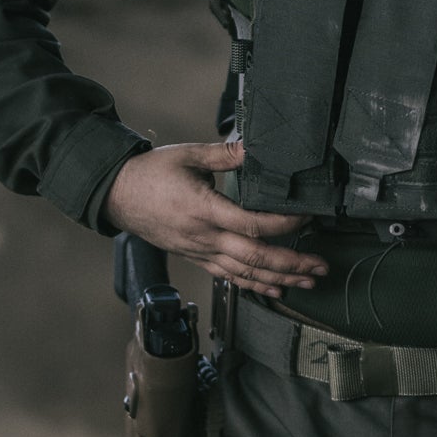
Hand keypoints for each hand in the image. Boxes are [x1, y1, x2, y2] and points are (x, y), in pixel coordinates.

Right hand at [102, 141, 327, 296]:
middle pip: (255, 258)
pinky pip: (229, 277)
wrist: (117, 196)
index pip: (252, 224)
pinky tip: (275, 289)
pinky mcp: (196, 257)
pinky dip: (254, 285)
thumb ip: (225, 153)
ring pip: (245, 273)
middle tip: (319, 265)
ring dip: (279, 279)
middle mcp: (203, 237)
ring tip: (307, 280)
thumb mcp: (187, 155)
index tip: (306, 218)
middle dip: (292, 264)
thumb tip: (255, 147)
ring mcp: (199, 251)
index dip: (284, 224)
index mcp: (204, 209)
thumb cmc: (150, 174)